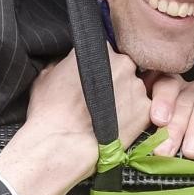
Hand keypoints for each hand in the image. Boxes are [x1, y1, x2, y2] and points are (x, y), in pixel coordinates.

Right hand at [0, 47, 151, 194]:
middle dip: (115, 80)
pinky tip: (118, 126)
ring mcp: (137, 86)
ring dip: (125, 98)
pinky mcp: (146, 110)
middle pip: (124, 67)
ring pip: (134, 88)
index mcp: (99, 50)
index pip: (105, 50)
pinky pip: (143, 109)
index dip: (99, 65)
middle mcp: (122, 63)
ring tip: (108, 115)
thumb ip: (63, 64)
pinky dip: (134, 116)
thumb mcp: (46, 76)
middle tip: (101, 98)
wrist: (62, 145)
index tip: (94, 76)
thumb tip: (66, 65)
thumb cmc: (50, 111)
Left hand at [144, 73, 193, 158]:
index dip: (162, 100)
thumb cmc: (171, 142)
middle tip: (167, 149)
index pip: (165, 84)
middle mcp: (189, 92)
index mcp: (167, 92)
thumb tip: (138, 147)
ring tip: (190, 151)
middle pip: (184, 100)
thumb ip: (146, 133)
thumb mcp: (155, 135)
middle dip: (176, 126)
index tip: (158, 120)